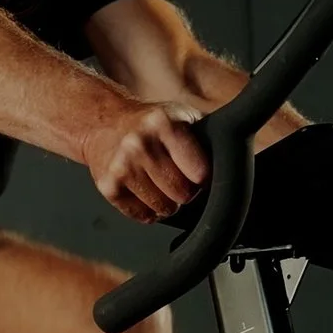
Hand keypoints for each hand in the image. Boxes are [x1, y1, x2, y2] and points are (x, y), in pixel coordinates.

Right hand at [77, 102, 208, 222]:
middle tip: (176, 178)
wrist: (102, 124)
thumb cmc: (146, 124)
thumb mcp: (179, 116)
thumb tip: (231, 162)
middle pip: (182, 194)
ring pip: (163, 209)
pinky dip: (147, 210)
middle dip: (184, 191)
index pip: (200, 173)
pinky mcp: (108, 186)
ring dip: (166, 203)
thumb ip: (203, 136)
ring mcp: (121, 167)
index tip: (198, 174)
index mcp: (163, 124)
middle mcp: (140, 144)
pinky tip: (144, 192)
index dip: (203, 177)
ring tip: (160, 184)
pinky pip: (141, 216)